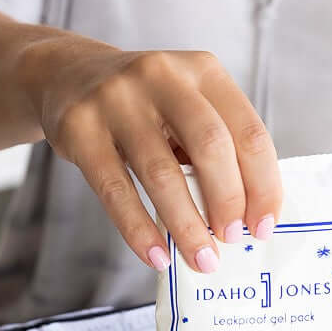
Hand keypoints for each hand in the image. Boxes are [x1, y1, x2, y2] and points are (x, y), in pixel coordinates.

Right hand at [27, 43, 282, 272]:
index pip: (248, 131)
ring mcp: (117, 100)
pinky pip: (115, 189)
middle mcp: (163, 75)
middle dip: (227, 201)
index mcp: (204, 71)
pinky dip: (139, 230)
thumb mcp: (186, 108)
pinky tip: (156, 256)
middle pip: (210, 145)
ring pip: (161, 173)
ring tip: (201, 260)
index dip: (262, 184)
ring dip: (186, 225)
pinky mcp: (80, 128)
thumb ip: (216, 149)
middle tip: (232, 240)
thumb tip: (245, 220)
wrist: (67, 77)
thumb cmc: (144, 108)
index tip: (264, 227)